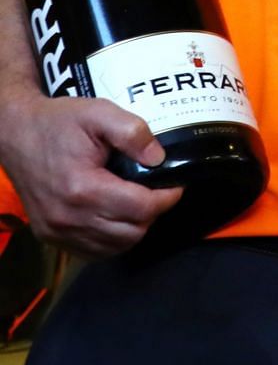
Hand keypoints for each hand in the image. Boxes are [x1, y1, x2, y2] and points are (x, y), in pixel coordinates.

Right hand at [0, 94, 180, 257]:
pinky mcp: (50, 236)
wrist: (15, 134)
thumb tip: (159, 158)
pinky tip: (117, 216)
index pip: (141, 209)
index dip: (167, 197)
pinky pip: (94, 251)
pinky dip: (113, 239)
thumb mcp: (99, 112)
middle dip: (153, 212)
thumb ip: (132, 132)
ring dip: (135, 228)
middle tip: (157, 191)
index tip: (174, 183)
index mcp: (82, 188)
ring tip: (138, 202)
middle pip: (132, 232)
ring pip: (115, 247)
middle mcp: (67, 217)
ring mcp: (56, 231)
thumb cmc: (58, 123)